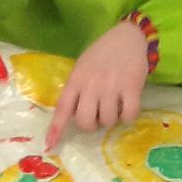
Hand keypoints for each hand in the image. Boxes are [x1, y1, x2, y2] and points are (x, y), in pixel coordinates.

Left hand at [45, 22, 147, 149]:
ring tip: (115, 105)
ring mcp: (112, 87)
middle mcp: (92, 85)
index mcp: (76, 80)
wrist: (128, 37)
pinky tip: (128, 107)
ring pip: (108, 121)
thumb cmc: (103, 53)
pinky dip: (128, 116)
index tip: (49, 145)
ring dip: (112, 119)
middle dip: (92, 125)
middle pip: (86, 121)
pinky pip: (128, 115)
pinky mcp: (132, 88)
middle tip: (98, 116)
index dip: (56, 128)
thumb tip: (73, 115)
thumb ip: (77, 88)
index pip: (63, 108)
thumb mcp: (82, 67)